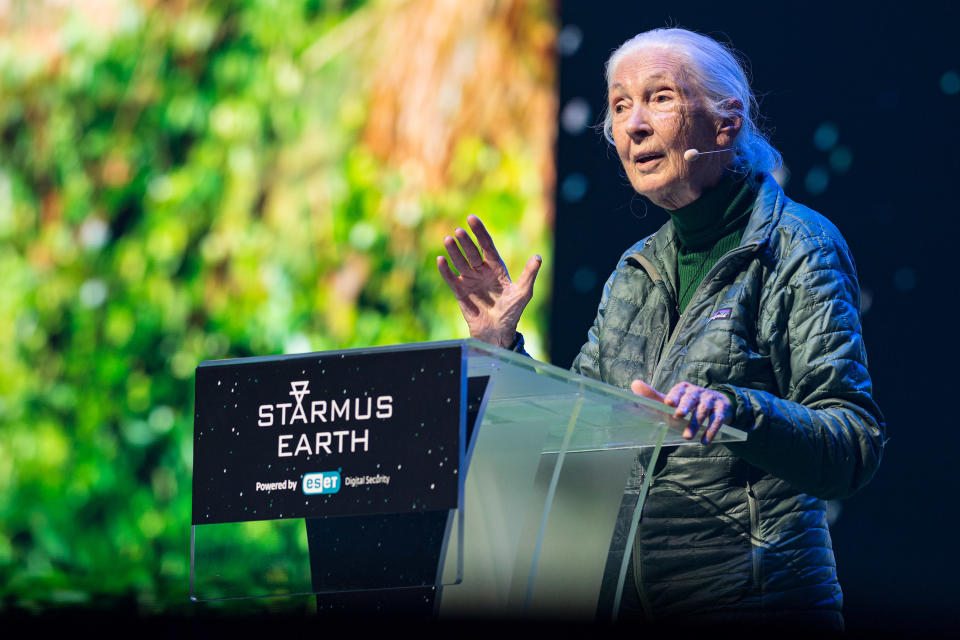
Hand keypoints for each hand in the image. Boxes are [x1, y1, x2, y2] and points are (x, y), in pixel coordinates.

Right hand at [437, 215, 541, 347]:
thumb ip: (529, 274)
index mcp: (496, 267)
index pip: (486, 245)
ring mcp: (470, 281)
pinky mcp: (460, 293)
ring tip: (448, 240)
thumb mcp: (523, 292)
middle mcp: (481, 271)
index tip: (471, 218)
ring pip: (460, 262)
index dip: (479, 231)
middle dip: (466, 241)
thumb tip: (538, 257)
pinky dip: (445, 270)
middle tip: (459, 231)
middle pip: (472, 252)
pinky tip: (440, 260)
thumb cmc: (511, 312)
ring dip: (454, 251)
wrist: (498, 332)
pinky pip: (451, 279)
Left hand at [630, 380, 731, 443]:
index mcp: (684, 388)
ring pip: (703, 411)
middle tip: (677, 416)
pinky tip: (705, 441)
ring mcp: (710, 400)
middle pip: (691, 398)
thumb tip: (634, 384)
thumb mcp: (671, 401)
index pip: (678, 390)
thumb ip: (653, 396)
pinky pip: (717, 420)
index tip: (668, 402)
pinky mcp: (721, 410)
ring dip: (695, 424)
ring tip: (687, 437)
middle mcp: (697, 392)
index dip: (674, 396)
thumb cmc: (686, 405)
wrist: (718, 405)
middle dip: (685, 406)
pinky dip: (711, 431)